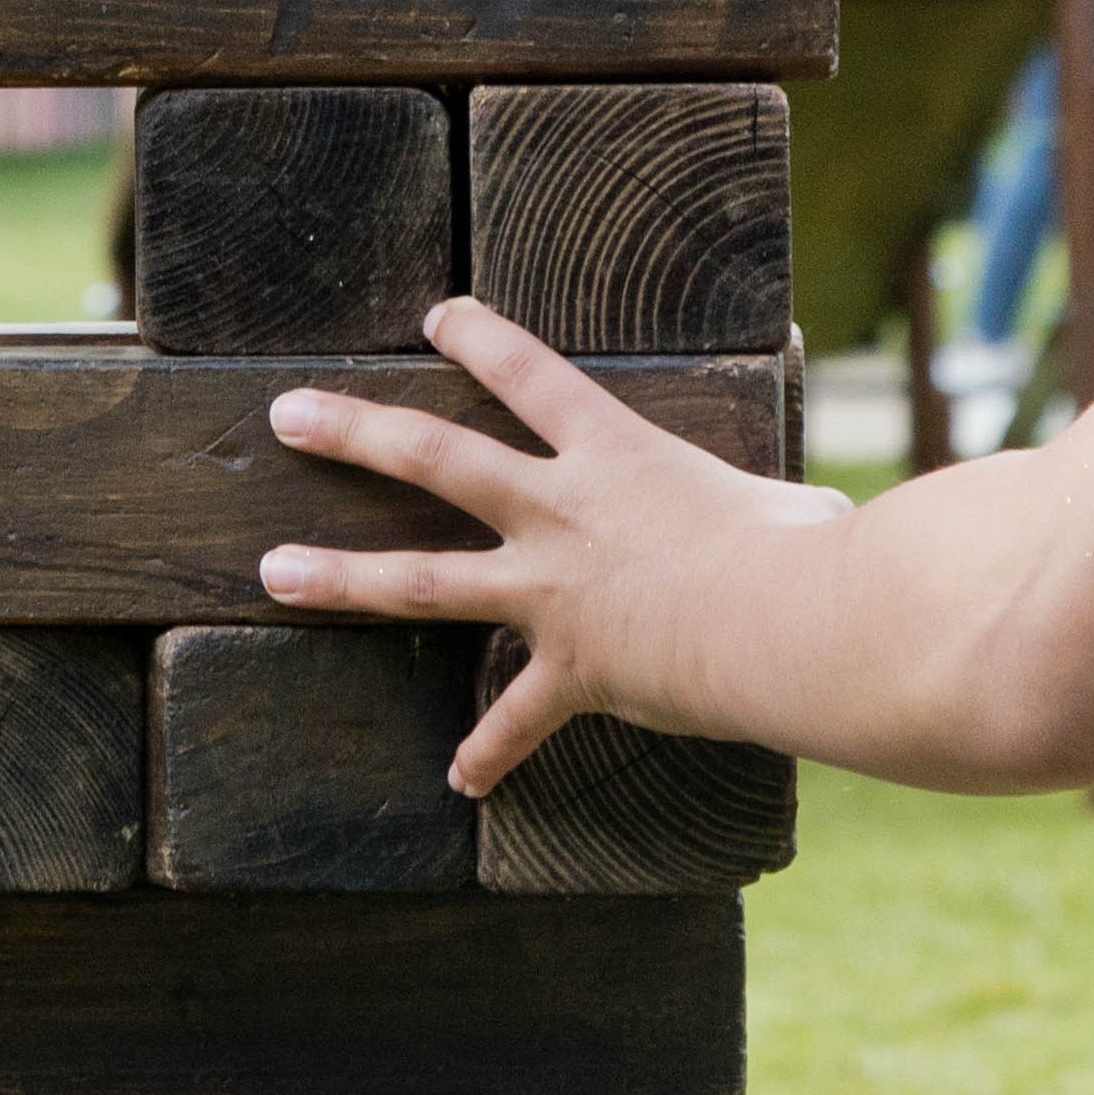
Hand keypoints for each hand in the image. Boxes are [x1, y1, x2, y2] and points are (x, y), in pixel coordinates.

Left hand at [257, 299, 852, 793]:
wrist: (792, 622)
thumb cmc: (809, 551)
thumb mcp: (790, 503)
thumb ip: (778, 506)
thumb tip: (818, 518)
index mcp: (616, 452)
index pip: (530, 374)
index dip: (480, 339)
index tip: (435, 315)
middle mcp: (563, 511)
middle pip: (436, 457)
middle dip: (355, 433)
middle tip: (286, 416)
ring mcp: (554, 591)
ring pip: (424, 578)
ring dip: (343, 576)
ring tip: (275, 572)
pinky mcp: (572, 668)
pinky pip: (520, 717)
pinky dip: (494, 750)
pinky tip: (463, 778)